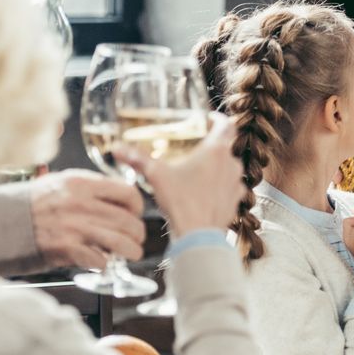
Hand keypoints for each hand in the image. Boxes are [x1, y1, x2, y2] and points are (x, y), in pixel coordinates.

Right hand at [29, 169, 145, 268]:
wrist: (2, 222)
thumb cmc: (34, 203)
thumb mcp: (63, 181)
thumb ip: (92, 186)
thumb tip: (120, 195)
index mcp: (83, 184)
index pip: (128, 193)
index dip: (137, 206)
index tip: (135, 213)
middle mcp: (81, 204)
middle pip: (128, 221)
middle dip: (137, 233)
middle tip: (136, 238)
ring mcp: (74, 227)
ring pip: (120, 242)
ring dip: (130, 251)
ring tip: (130, 253)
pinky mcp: (67, 249)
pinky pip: (100, 259)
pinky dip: (105, 263)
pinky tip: (102, 261)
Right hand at [114, 113, 245, 238]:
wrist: (197, 235)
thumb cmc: (181, 202)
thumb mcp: (156, 175)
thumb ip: (137, 158)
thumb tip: (117, 148)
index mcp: (216, 151)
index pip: (226, 125)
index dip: (219, 119)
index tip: (210, 119)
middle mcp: (232, 164)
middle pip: (226, 146)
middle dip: (212, 146)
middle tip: (196, 148)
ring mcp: (236, 183)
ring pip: (229, 167)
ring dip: (217, 167)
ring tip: (198, 171)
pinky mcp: (235, 200)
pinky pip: (230, 187)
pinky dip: (220, 186)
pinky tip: (204, 192)